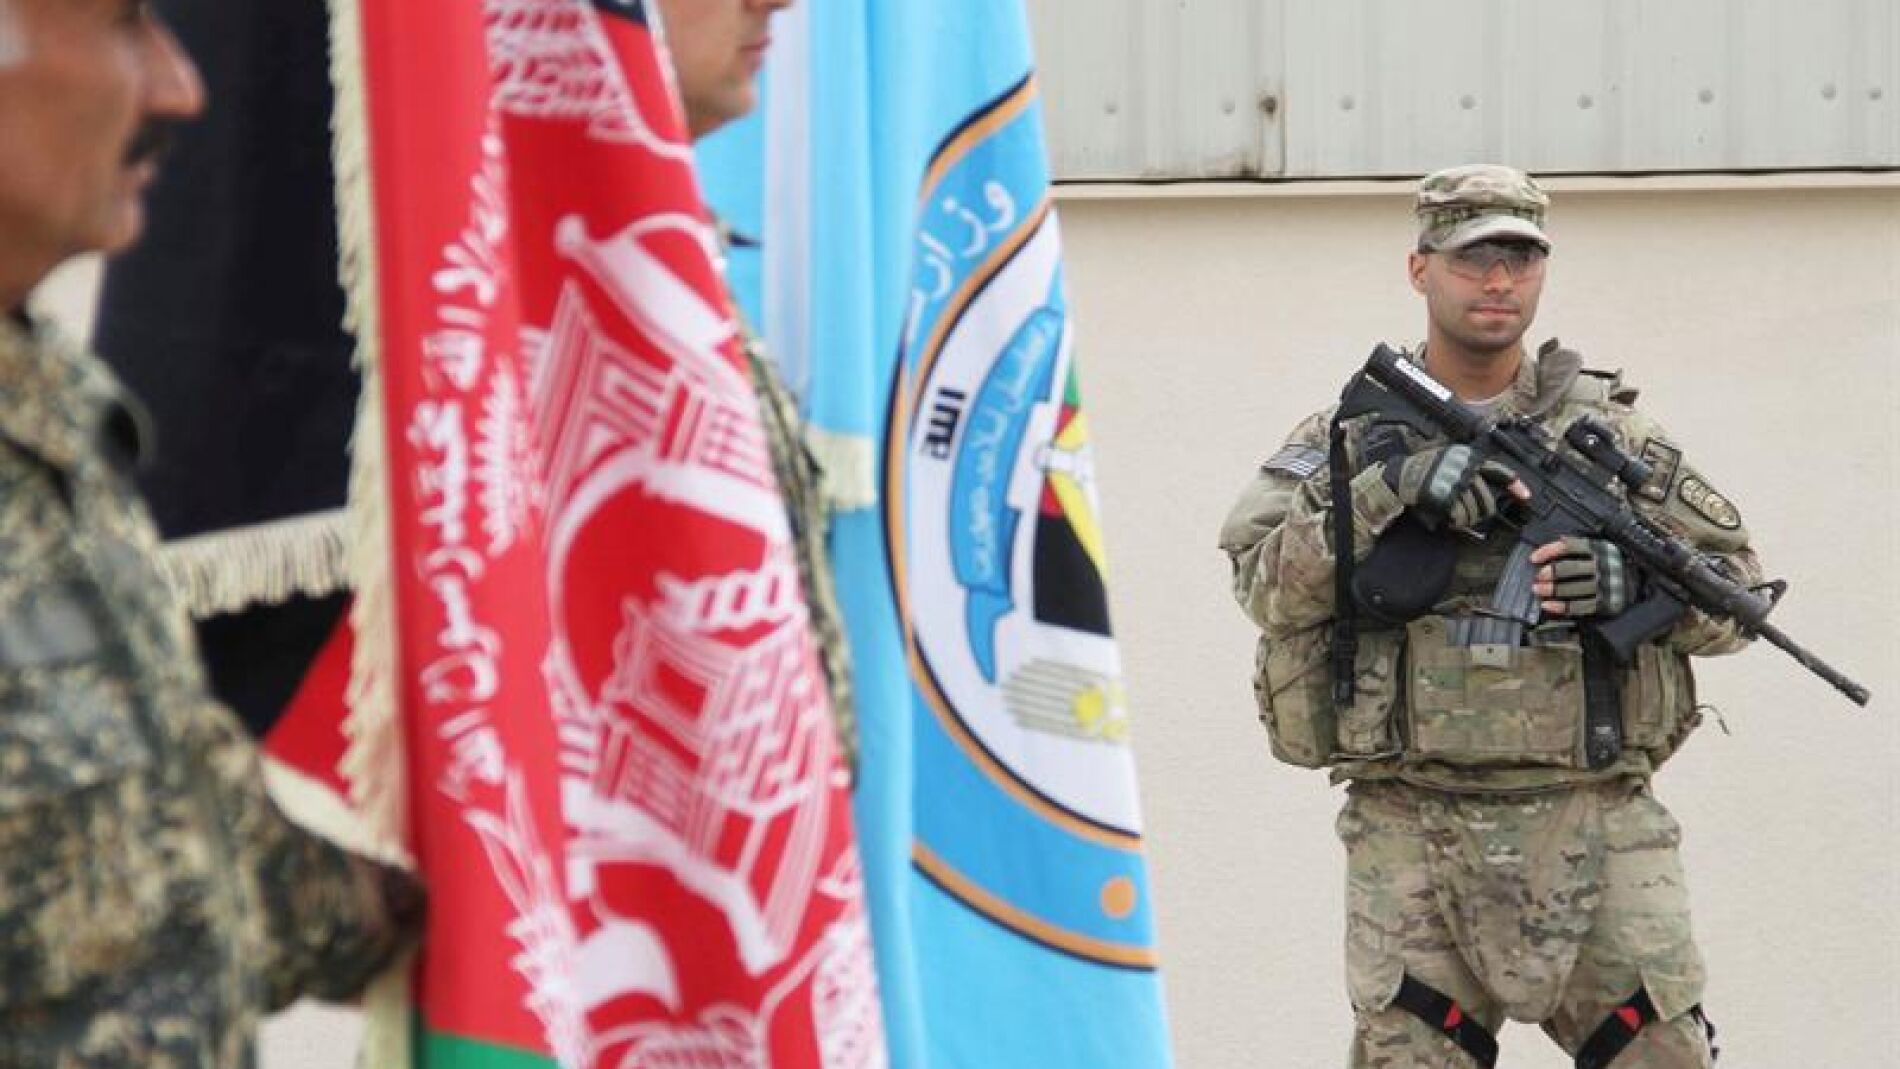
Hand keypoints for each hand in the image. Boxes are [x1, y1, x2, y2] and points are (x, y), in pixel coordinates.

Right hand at [1382, 445, 1528, 530]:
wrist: (1401, 477)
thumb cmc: (1425, 470)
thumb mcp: (1451, 460)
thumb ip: (1471, 470)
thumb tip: (1491, 487)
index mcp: (1469, 458)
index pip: (1500, 471)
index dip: (1515, 485)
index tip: (1525, 496)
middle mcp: (1465, 469)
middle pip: (1488, 500)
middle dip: (1482, 511)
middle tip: (1473, 514)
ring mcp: (1456, 484)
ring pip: (1476, 511)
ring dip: (1468, 518)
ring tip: (1457, 515)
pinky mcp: (1446, 498)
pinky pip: (1461, 517)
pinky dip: (1457, 522)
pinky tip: (1449, 518)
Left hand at [1530, 536, 1632, 616]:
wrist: (1638, 581)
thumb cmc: (1609, 563)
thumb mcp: (1598, 548)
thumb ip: (1577, 547)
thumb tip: (1548, 547)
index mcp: (1600, 547)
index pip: (1570, 546)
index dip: (1549, 551)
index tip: (1533, 558)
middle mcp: (1604, 565)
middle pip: (1570, 567)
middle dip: (1550, 573)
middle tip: (1537, 577)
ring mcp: (1606, 585)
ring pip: (1574, 588)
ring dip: (1552, 590)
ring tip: (1538, 590)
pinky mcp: (1606, 603)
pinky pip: (1580, 606)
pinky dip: (1562, 607)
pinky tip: (1548, 606)